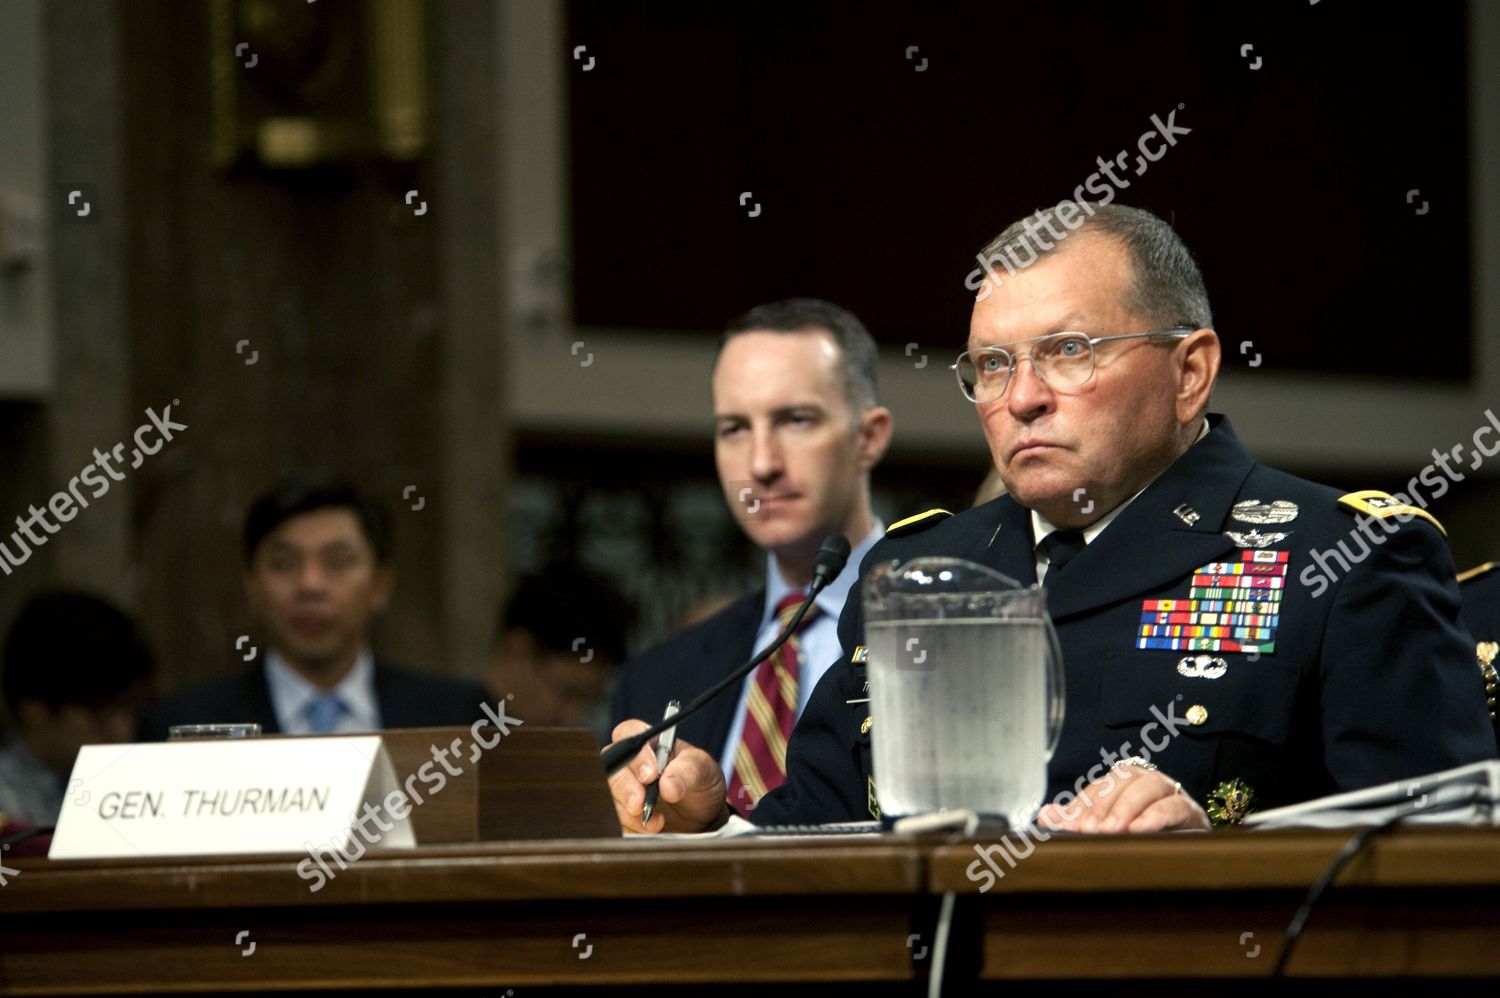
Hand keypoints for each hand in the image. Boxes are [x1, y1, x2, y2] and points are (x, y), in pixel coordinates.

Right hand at [604, 719, 729, 833]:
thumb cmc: (701, 784)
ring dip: (630, 814)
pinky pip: (615, 822)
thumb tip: (667, 785)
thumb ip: (688, 771)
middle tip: (641, 804)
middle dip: (625, 788)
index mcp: (649, 744)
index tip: (651, 775)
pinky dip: (631, 829)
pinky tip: (650, 830)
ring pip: (609, 796)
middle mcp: (631, 764)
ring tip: (658, 822)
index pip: (629, 734)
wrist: (704, 818)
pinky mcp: (622, 814)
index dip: (636, 754)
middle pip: (611, 766)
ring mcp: (623, 789)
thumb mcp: (704, 771)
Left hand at [1036, 761, 1209, 832]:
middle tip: (1091, 830)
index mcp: (1124, 783)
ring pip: (1150, 785)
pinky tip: (1140, 830)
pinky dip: (1157, 816)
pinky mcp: (1191, 812)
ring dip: (1128, 807)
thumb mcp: (1105, 832)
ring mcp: (1171, 794)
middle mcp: (1147, 782)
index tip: (1072, 825)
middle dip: (1104, 804)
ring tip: (1114, 830)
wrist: (1186, 858)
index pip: (1100, 786)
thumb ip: (1076, 821)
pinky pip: (1175, 805)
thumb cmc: (1140, 841)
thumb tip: (1044, 814)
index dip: (1084, 804)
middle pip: (1124, 778)